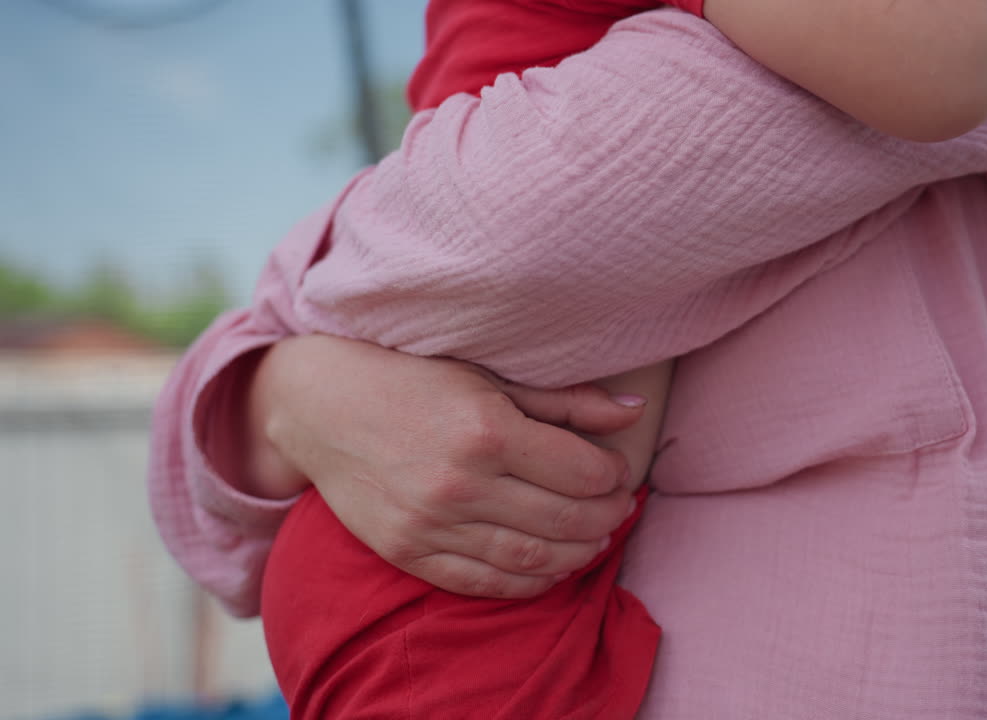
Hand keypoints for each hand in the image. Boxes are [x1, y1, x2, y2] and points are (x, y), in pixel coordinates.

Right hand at [244, 334, 643, 598]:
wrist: (321, 406)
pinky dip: (529, 582)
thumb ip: (566, 401)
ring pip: (532, 559)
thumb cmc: (414, 381)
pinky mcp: (408, 552)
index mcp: (487, 430)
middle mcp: (461, 483)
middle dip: (606, 517)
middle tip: (618, 508)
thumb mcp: (491, 377)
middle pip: (565, 520)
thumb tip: (634, 413)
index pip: (582, 473)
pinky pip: (484, 583)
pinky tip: (551, 566)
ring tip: (593, 538)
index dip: (613, 476)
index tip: (617, 471)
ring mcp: (431, 524)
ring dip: (577, 554)